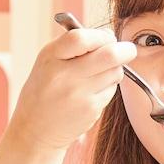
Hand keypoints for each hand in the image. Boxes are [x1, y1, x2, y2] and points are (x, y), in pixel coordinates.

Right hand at [3, 24, 135, 151]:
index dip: (102, 35)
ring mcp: (79, 95)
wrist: (35, 129)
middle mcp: (64, 76)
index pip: (82, 37)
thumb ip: (73, 45)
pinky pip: (111, 90)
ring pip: (115, 72)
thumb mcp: (48, 60)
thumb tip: (109, 35)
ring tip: (102, 72)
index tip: (107, 37)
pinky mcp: (91, 110)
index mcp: (51, 57)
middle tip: (127, 50)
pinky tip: (93, 90)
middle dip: (125, 50)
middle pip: (110, 55)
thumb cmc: (44, 89)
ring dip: (116, 69)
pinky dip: (108, 86)